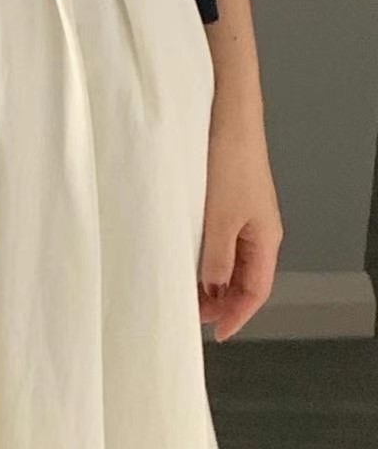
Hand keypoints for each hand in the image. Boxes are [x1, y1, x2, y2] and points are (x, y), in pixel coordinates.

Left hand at [197, 91, 283, 341]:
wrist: (227, 114)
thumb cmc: (228, 163)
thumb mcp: (218, 219)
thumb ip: (215, 259)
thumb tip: (212, 290)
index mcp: (265, 238)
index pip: (256, 291)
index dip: (236, 315)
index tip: (214, 334)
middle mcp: (258, 229)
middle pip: (244, 277)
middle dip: (221, 300)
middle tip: (190, 314)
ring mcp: (243, 212)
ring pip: (230, 258)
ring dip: (211, 278)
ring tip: (184, 290)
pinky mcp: (227, 196)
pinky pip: (220, 237)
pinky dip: (205, 254)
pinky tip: (184, 256)